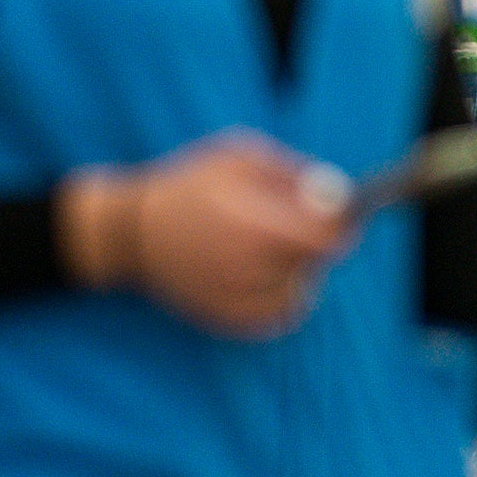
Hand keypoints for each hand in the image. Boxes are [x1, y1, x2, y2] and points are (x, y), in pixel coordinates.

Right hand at [58, 132, 353, 337]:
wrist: (133, 233)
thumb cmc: (190, 185)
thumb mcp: (239, 156)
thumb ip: (292, 172)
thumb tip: (339, 192)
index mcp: (254, 223)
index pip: (327, 239)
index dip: (342, 224)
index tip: (341, 214)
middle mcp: (248, 267)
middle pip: (317, 264)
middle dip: (316, 243)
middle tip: (293, 224)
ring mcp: (238, 299)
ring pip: (301, 293)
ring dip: (298, 271)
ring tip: (269, 247)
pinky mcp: (229, 320)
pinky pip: (279, 316)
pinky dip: (280, 296)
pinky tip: (259, 272)